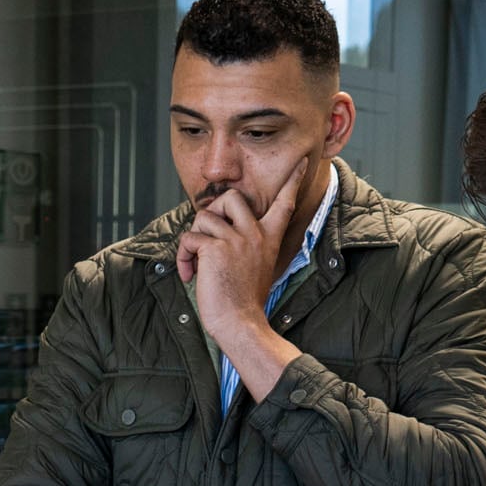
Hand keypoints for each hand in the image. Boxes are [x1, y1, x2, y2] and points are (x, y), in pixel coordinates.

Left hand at [176, 157, 306, 398]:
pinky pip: (189, 238)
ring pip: (203, 216)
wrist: (241, 324)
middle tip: (207, 236)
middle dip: (212, 210)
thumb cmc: (244, 302)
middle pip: (231, 196)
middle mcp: (255, 234)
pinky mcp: (216, 249)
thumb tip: (220, 232)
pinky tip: (189, 275)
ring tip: (196, 263)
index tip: (302, 161)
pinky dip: (183, 256)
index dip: (293, 180)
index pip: (284, 202)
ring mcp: (236, 240)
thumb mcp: (256, 267)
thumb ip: (246, 246)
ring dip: (193, 239)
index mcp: (269, 238)